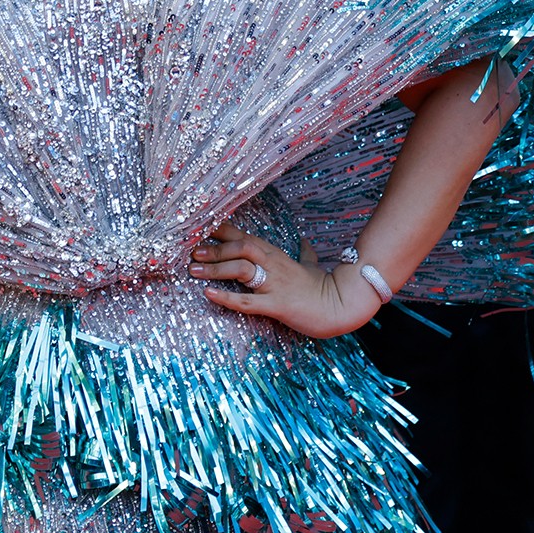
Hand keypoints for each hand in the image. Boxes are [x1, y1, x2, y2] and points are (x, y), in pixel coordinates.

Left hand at [189, 222, 381, 337]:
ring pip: (241, 270)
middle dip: (213, 249)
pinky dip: (226, 298)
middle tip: (190, 251)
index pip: (243, 236)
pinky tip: (209, 294)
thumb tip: (306, 243)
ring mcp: (275, 283)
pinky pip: (248, 301)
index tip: (198, 228)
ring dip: (215, 269)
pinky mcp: (278, 304)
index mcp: (275, 254)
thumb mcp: (311, 265)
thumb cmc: (323, 286)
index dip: (220, 231)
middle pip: (239, 248)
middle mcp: (272, 264)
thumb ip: (304, 253)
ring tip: (193, 270)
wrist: (343, 305)